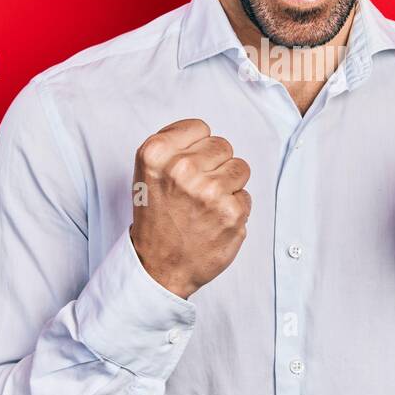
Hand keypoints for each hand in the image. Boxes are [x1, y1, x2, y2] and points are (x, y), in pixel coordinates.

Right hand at [128, 118, 251, 299]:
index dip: (196, 147)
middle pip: (222, 145)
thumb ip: (173, 146)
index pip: (200, 127)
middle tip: (196, 190)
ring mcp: (208, 190)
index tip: (187, 166)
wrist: (157, 267)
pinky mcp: (231, 212)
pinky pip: (246, 196)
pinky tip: (214, 221)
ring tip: (206, 205)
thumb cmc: (155, 217)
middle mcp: (181, 168)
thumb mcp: (148, 172)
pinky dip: (234, 209)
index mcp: (156, 153)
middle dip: (214, 165)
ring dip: (228, 185)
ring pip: (240, 167)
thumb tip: (205, 134)